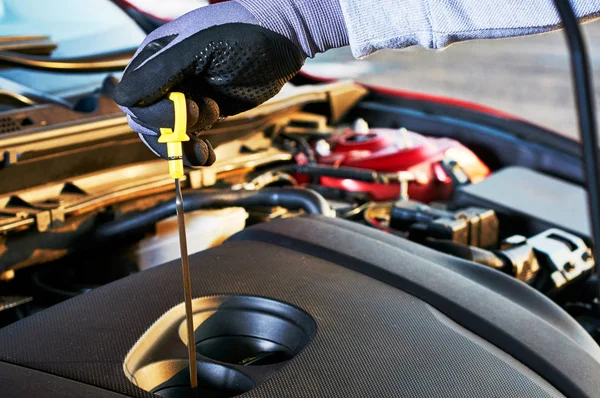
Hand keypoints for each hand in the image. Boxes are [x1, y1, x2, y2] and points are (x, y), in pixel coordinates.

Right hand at [113, 1, 308, 165]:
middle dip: (171, 132)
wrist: (284, 40)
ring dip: (184, 146)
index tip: (190, 109)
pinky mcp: (205, 111)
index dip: (156, 113)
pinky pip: (189, 139)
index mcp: (156, 58)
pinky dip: (195, 151)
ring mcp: (186, 96)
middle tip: (203, 123)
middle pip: (147, 121)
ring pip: (167, 134)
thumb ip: (161, 71)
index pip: (134, 98)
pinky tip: (208, 154)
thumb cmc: (244, 34)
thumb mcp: (200, 47)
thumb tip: (122, 98)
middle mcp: (166, 79)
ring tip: (205, 148)